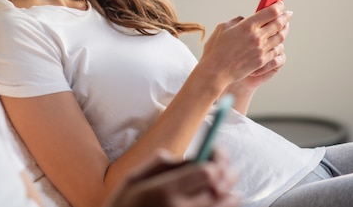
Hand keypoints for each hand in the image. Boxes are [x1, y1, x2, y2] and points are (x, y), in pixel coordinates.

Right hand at [103, 148, 239, 206]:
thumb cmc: (123, 206)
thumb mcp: (132, 179)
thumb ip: (160, 164)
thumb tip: (189, 156)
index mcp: (164, 191)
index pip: (207, 172)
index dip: (216, 159)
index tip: (214, 151)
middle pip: (221, 188)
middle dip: (227, 173)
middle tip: (225, 168)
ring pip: (227, 204)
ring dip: (229, 193)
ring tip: (223, 187)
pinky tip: (217, 202)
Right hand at [197, 1, 291, 88]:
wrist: (216, 70)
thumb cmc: (216, 49)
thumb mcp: (222, 28)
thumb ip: (236, 20)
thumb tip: (246, 19)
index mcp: (247, 26)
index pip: (271, 12)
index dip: (278, 6)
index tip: (280, 3)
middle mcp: (257, 37)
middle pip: (279, 23)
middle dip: (285, 16)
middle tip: (287, 14)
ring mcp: (261, 49)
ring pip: (280, 37)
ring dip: (285, 29)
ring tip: (285, 26)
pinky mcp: (262, 60)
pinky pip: (276, 50)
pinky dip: (278, 44)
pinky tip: (278, 41)